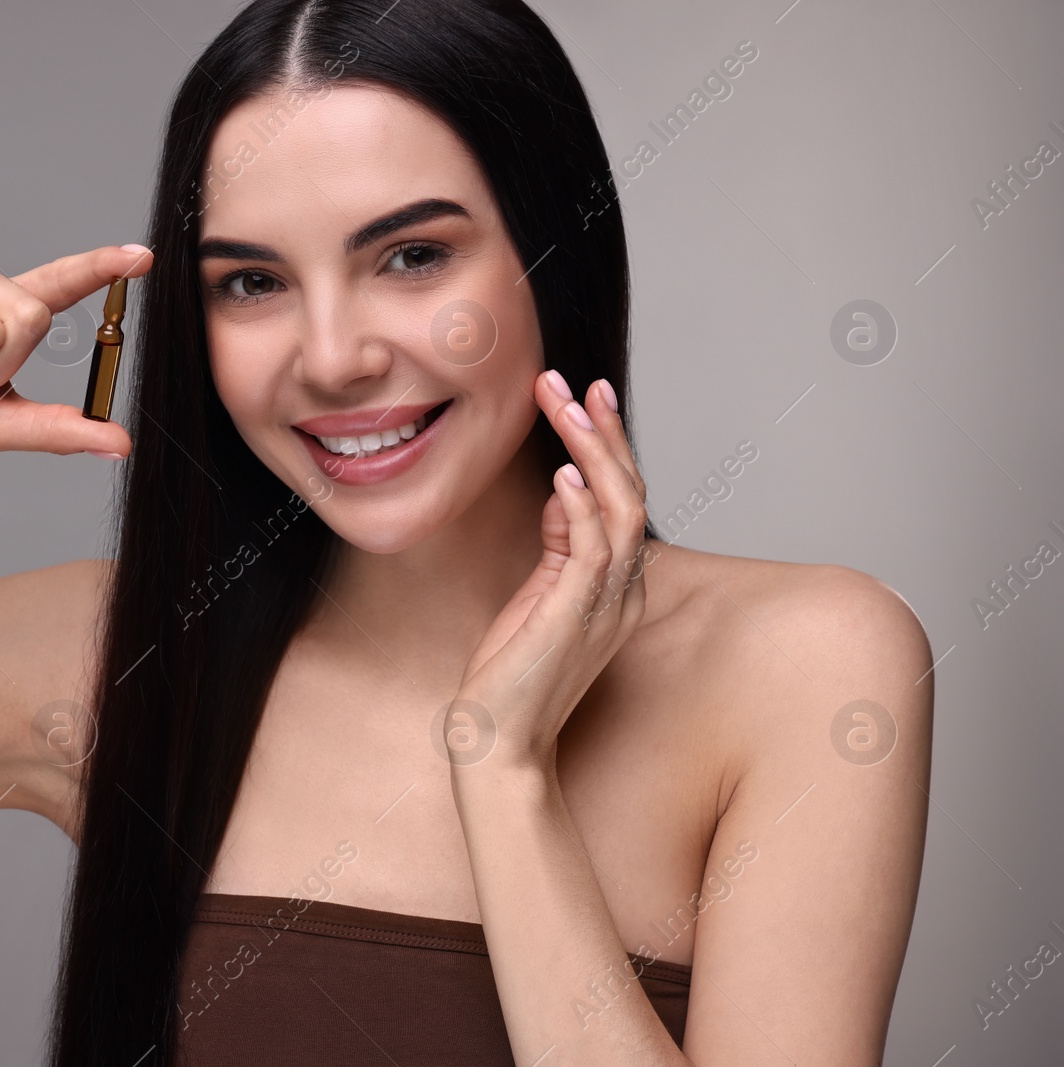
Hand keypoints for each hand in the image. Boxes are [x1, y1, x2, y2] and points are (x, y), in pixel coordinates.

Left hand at [449, 371, 649, 775]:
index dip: (609, 445)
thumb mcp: (538, 593)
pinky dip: (582, 507)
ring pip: (620, 511)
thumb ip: (559, 543)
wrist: (497, 740)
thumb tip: (566, 486)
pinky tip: (564, 474)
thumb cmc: (511, 672)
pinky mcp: (576, 618)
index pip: (624, 499)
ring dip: (593, 454)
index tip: (586, 395)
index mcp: (618, 586)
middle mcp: (623, 592)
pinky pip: (593, 551)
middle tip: (575, 384)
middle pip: (631, 494)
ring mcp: (605, 605)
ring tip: (565, 407)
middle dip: (604, 433)